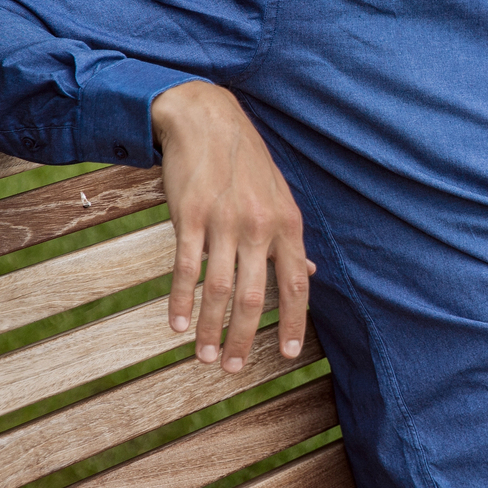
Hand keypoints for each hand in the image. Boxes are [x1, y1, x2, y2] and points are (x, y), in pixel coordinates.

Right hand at [152, 81, 314, 373]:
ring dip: (210, 328)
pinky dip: (181, 301)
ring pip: (219, 289)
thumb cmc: (247, 163)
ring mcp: (224, 221)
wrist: (207, 120)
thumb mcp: (280, 197)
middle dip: (242, 338)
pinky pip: (186, 268)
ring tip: (203, 356)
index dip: (293, 321)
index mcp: (288, 224)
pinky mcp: (190, 216)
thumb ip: (292, 239)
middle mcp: (260, 226)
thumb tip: (311, 272)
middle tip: (231, 368)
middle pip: (255, 296)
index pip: (297, 283)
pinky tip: (177, 325)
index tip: (284, 353)